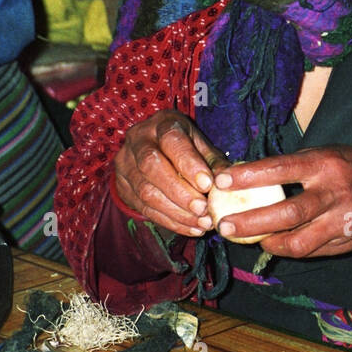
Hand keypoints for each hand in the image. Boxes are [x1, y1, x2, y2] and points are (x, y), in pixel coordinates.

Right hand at [111, 110, 228, 238]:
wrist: (152, 149)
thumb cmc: (184, 146)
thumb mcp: (201, 145)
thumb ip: (214, 161)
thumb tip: (229, 180)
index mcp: (162, 123)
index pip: (171, 140)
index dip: (188, 163)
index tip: (208, 184)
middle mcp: (139, 139)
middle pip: (151, 165)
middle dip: (179, 191)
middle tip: (203, 209)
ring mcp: (126, 164)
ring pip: (145, 191)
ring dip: (176, 211)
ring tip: (201, 223)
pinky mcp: (123, 187)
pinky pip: (144, 208)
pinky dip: (170, 221)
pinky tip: (191, 228)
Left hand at [210, 146, 351, 257]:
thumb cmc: (351, 166)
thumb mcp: (325, 154)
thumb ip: (293, 165)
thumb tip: (247, 175)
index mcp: (326, 164)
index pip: (282, 169)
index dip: (250, 177)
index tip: (221, 182)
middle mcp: (335, 193)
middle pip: (288, 214)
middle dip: (251, 222)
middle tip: (224, 226)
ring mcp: (343, 222)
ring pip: (299, 242)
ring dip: (269, 243)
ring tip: (248, 239)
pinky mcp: (347, 242)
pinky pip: (312, 252)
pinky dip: (289, 249)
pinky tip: (275, 243)